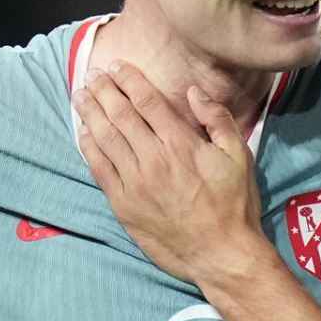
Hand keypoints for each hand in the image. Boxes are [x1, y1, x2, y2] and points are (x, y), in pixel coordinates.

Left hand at [75, 62, 267, 285]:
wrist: (221, 255)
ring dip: (90, 113)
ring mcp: (135, 183)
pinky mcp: (123, 205)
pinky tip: (84, 133)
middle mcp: (153, 159)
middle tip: (93, 74)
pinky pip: (99, 169)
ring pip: (105, 138)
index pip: (147, 101)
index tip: (117, 66)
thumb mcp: (239, 157)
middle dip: (104, 90)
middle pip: (120, 114)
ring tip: (81, 95)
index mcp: (181, 144)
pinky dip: (89, 148)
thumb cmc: (234, 205)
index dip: (128, 79)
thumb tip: (194, 92)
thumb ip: (217, 120)